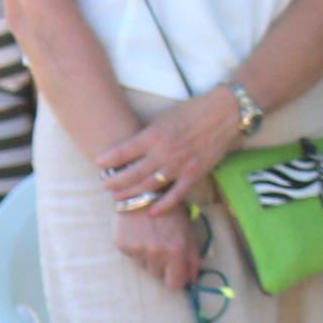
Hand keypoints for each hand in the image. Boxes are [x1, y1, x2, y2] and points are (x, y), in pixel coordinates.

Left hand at [99, 93, 245, 219]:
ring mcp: (179, 165)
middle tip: (104, 185)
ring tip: (119, 198)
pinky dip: (164, 204)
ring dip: (131, 194)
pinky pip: (176, 193)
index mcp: (153, 135)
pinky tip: (152, 211)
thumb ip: (148, 135)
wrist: (224, 113)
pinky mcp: (195, 173)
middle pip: (131, 173)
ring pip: (149, 186)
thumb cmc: (193, 111)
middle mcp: (163, 152)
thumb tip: (130, 149)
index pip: (122, 152)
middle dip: (114, 181)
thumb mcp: (163, 119)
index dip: (107, 160)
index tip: (98, 164)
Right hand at [114, 198, 200, 292]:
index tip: (177, 274)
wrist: (144, 194)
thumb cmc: (171, 212)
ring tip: (152, 238)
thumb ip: (192, 257)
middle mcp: (156, 252)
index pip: (175, 283)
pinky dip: (137, 250)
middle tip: (164, 249)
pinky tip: (139, 234)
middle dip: (163, 267)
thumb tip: (192, 279)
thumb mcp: (188, 231)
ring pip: (145, 267)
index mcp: (176, 250)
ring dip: (150, 259)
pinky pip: (132, 257)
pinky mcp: (123, 246)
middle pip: (159, 276)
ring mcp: (138, 250)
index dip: (177, 279)